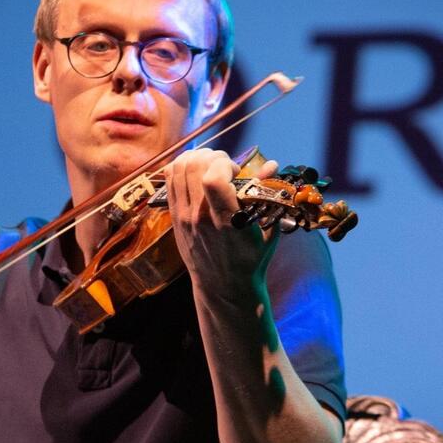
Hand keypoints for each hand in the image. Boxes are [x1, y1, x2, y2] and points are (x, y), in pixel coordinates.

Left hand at [163, 148, 279, 294]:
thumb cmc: (250, 259)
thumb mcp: (265, 229)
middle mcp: (199, 217)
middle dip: (213, 156)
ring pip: (178, 167)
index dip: (224, 163)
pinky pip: (169, 178)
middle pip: (193, 166)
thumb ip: (267, 194)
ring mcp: (183, 216)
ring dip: (197, 158)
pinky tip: (197, 172)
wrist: (223, 286)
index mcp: (226, 222)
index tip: (236, 171)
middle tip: (226, 167)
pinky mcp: (174, 216)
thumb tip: (272, 164)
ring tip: (211, 166)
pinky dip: (182, 166)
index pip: (212, 179)